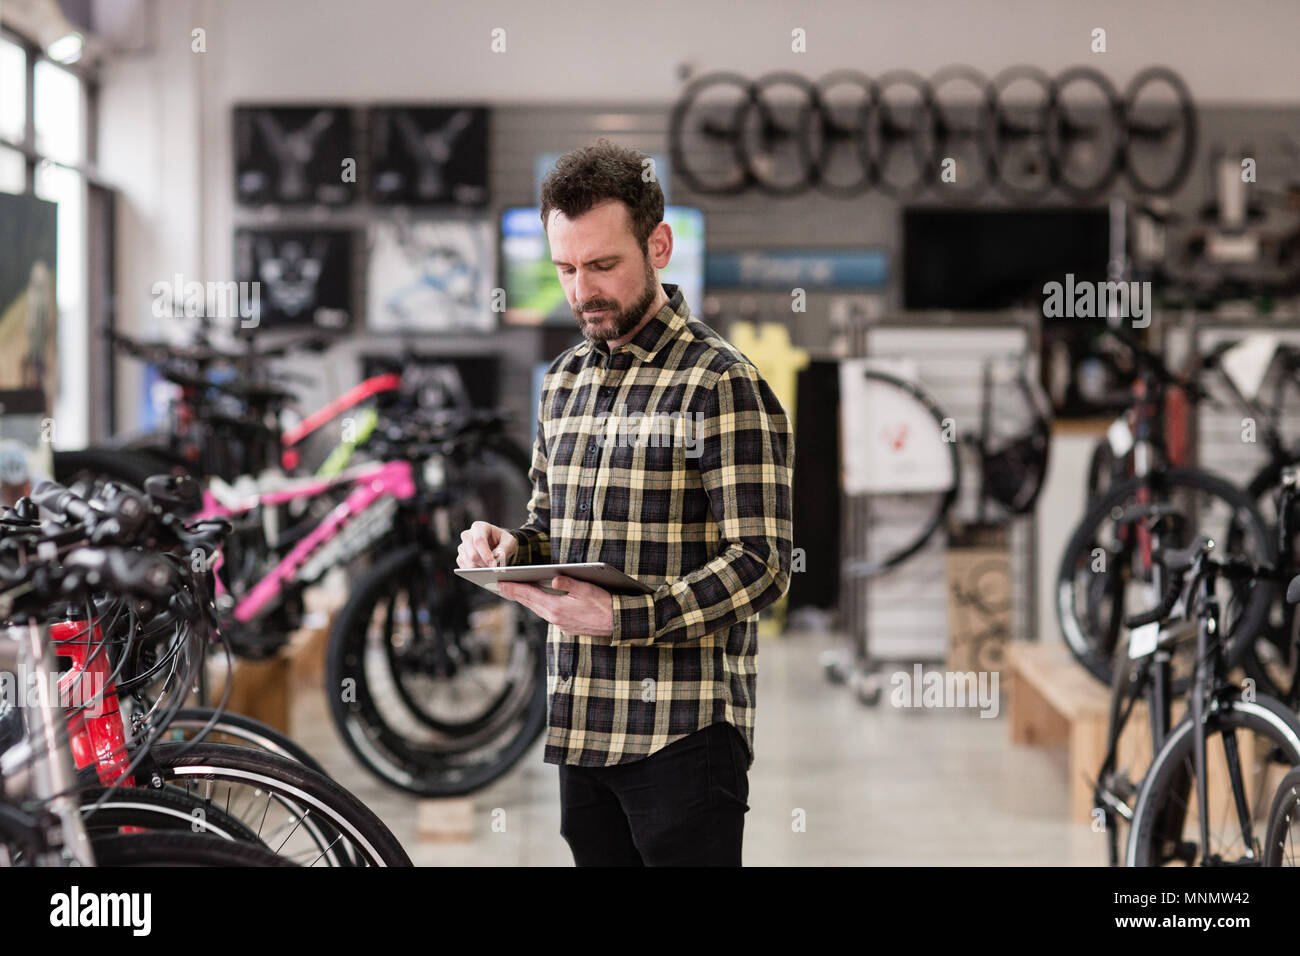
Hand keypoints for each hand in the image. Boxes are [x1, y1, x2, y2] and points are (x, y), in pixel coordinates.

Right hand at [457, 520, 517, 568]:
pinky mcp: (461, 557)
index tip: (494, 566)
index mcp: (479, 527)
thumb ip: (505, 548)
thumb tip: (497, 557)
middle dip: (484, 564)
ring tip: (491, 570)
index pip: (479, 541)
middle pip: (472, 554)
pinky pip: (465, 567)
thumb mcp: (510, 542)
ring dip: (480, 569)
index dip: (486, 554)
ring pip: (468, 562)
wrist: (498, 545)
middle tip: (494, 570)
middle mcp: (467, 535)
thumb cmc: (503, 541)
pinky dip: (474, 572)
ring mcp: (462, 547)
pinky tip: (484, 571)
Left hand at [498, 575, 613, 636]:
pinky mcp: (568, 628)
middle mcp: (556, 619)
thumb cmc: (604, 604)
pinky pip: (549, 615)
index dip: (514, 589)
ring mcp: (561, 625)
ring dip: (528, 601)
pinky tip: (539, 602)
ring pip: (539, 611)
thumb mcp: (587, 589)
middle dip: (516, 594)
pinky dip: (541, 607)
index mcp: (557, 608)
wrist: (617, 623)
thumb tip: (553, 580)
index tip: (500, 584)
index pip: (530, 595)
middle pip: (531, 604)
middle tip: (502, 587)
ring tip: (517, 592)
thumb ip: (568, 583)